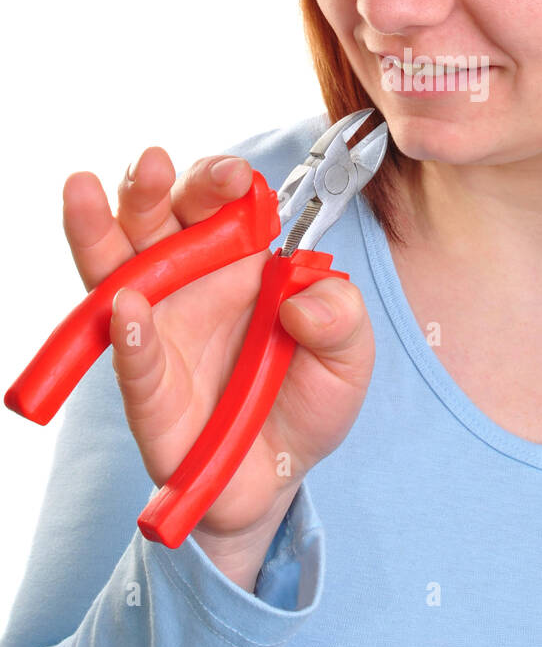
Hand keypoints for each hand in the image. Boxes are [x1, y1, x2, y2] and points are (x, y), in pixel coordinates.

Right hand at [62, 147, 375, 552]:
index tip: (236, 179)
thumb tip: (304, 300)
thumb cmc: (307, 402)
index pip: (221, 204)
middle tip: (154, 164)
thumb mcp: (351, 357)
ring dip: (99, 230)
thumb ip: (343, 317)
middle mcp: (189, 284)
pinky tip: (126, 308)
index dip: (222, 181)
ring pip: (116, 271)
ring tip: (86, 193)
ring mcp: (160, 333)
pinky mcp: (149, 393)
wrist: (281, 481)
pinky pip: (133, 360)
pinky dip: (128, 334)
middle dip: (153, 185)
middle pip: (158, 219)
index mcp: (238, 262)